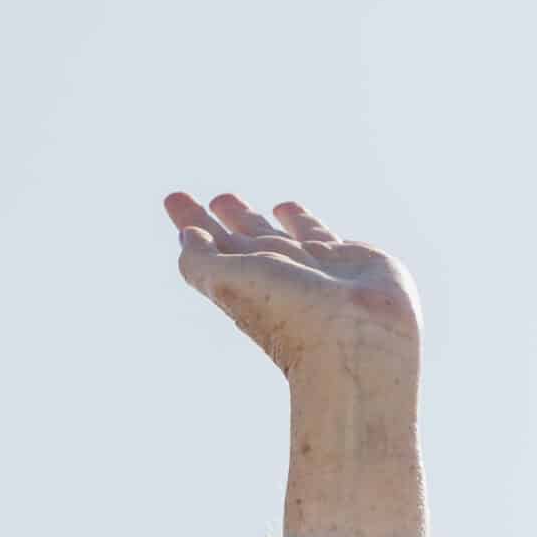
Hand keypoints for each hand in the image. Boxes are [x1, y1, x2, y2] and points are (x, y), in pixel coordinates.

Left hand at [162, 191, 421, 387]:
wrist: (362, 338)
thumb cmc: (292, 315)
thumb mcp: (229, 285)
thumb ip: (201, 261)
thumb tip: (187, 236)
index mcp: (240, 284)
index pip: (205, 247)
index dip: (190, 224)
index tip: (174, 199)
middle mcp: (271, 275)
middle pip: (231, 239)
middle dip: (210, 220)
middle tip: (182, 199)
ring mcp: (306, 267)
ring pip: (269, 233)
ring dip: (246, 217)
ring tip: (224, 199)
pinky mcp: (344, 258)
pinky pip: (315, 233)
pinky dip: (299, 219)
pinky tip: (285, 208)